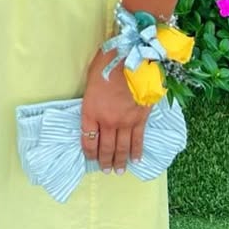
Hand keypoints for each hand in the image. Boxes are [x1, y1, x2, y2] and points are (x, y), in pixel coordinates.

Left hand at [80, 49, 150, 173]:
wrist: (134, 58)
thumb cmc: (109, 61)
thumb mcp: (91, 76)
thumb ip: (92, 95)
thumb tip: (94, 104)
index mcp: (91, 110)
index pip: (87, 139)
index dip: (89, 152)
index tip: (90, 158)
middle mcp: (107, 121)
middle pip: (105, 147)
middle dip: (105, 161)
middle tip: (106, 170)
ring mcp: (125, 122)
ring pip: (122, 148)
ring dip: (120, 161)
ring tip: (118, 171)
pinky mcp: (140, 119)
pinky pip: (138, 140)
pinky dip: (137, 151)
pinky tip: (135, 160)